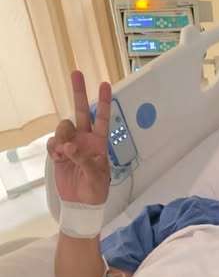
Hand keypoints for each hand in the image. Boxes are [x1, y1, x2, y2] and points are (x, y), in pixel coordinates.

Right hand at [47, 71, 111, 204]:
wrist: (80, 203)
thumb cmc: (95, 190)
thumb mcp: (96, 177)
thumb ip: (85, 160)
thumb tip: (70, 147)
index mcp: (99, 143)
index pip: (102, 119)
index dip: (104, 102)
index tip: (106, 84)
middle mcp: (85, 139)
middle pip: (81, 111)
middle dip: (79, 93)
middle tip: (77, 73)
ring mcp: (71, 144)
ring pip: (64, 127)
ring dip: (63, 137)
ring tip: (66, 154)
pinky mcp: (59, 152)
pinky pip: (53, 142)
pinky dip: (54, 149)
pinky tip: (59, 159)